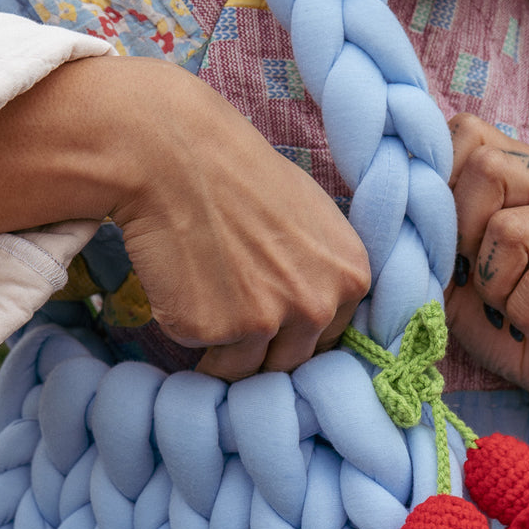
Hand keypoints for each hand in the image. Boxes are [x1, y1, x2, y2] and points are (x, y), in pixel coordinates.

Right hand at [112, 67, 370, 380]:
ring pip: (247, 371)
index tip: (271, 330)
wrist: (177, 157)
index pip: (331, 341)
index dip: (295, 336)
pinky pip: (202, 353)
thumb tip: (317, 313)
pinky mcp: (213, 330)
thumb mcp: (312, 218)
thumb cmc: (238, 176)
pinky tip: (180, 291)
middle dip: (262, 353)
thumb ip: (323, 271)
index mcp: (351, 277)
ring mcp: (266, 322)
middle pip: (292, 363)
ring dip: (224, 354)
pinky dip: (190, 333)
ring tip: (203, 306)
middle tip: (232, 325)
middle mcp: (318, 305)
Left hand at [445, 113, 528, 416]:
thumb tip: (380, 189)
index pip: (467, 132)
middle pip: (486, 169)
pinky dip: (521, 314)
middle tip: (480, 280)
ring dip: (493, 286)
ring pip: (508, 230)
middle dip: (464, 239)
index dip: (440, 189)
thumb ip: (422, 227)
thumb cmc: (498, 316)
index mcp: (521, 169)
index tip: (448, 242)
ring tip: (506, 305)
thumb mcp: (443, 268)